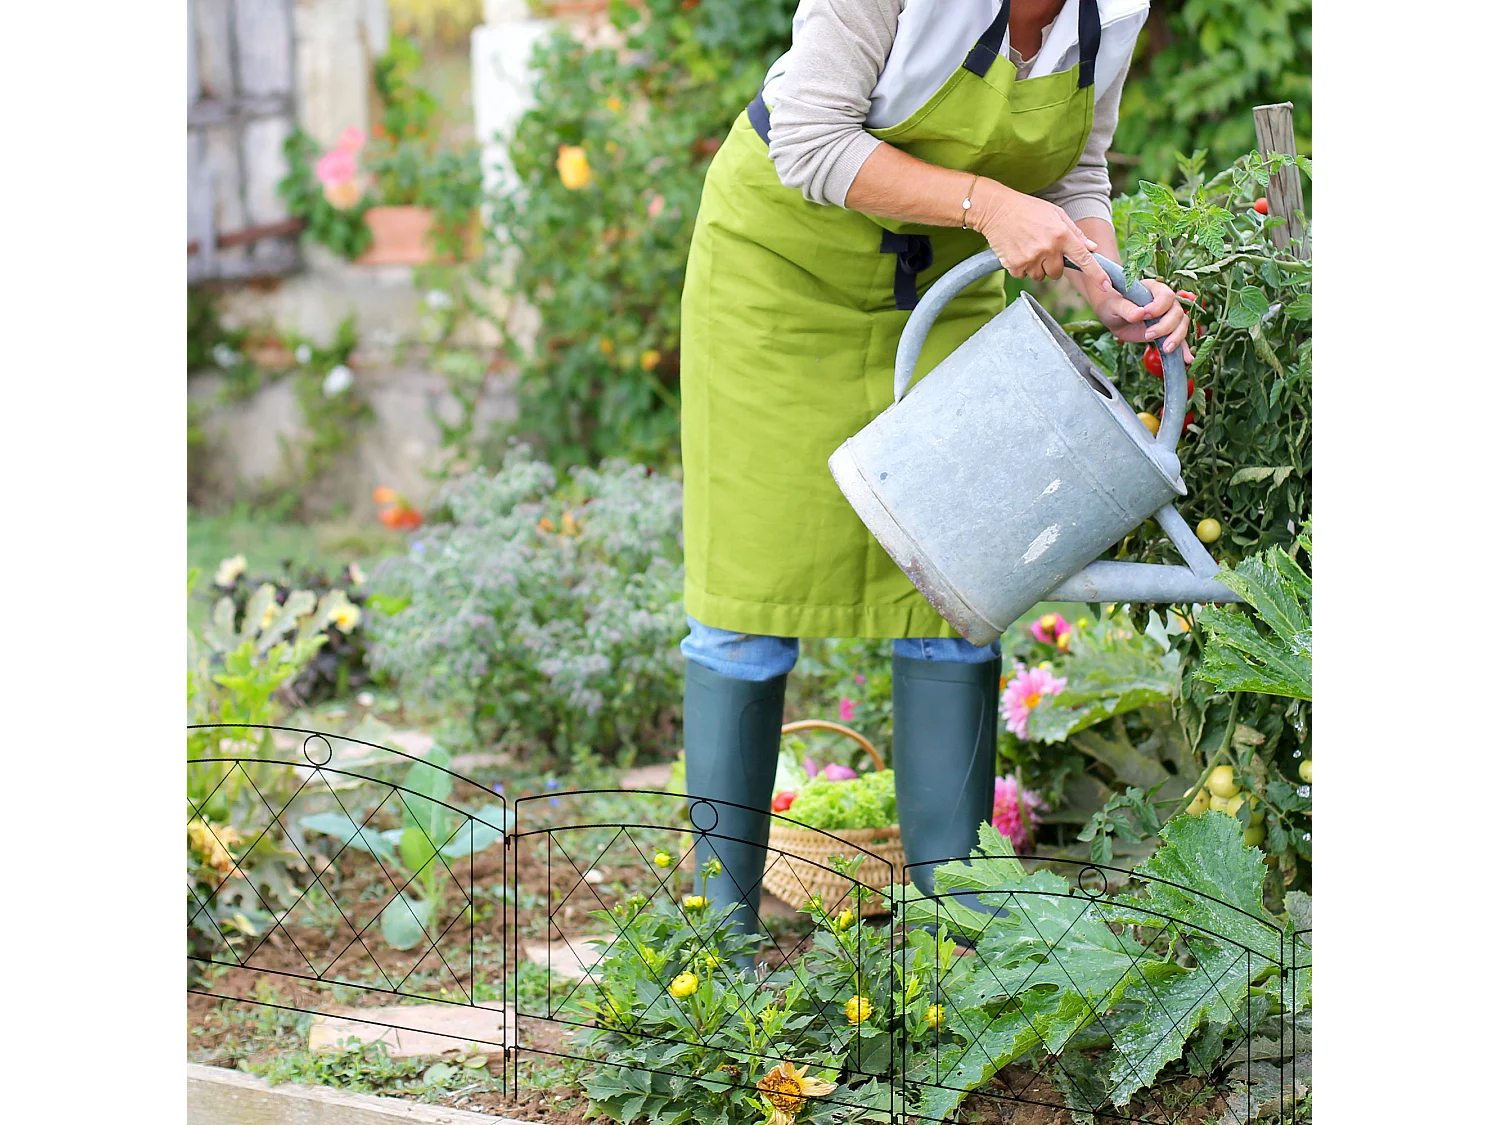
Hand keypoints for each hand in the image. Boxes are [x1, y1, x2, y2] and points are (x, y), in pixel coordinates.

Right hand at [972, 180, 1112, 292]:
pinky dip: (1022, 267)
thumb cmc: (1027, 209)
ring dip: (1037, 267)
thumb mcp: (1056, 214)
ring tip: (1028, 248)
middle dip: (1052, 265)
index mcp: (1061, 234)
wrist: (996, 210)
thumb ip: (1074, 232)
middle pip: (1058, 273)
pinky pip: (1024, 276)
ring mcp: (1031, 258)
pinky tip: (1017, 251)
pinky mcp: (1015, 266)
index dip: (1096, 274)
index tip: (1106, 286)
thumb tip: (1091, 248)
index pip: (1084, 258)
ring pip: (1041, 276)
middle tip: (1042, 249)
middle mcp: (1048, 248)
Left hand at [1084, 276, 1193, 361]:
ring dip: (1176, 337)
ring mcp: (1167, 316)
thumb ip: (1126, 308)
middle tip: (1148, 335)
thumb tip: (1138, 314)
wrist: (1112, 315)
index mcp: (1154, 289)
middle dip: (1165, 326)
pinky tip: (1187, 359)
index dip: (1159, 307)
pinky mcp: (1166, 331)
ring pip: (1181, 325)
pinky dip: (1183, 349)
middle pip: (1177, 313)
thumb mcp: (1114, 304)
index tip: (1145, 315)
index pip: (1166, 296)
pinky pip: (1179, 338)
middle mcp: (1165, 302)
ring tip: (1165, 349)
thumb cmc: (1112, 304)